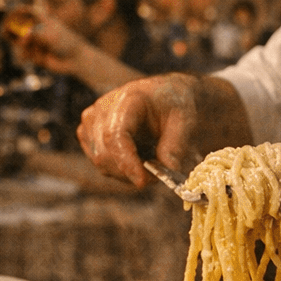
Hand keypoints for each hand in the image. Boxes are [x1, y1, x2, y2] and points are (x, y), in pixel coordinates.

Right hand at [16, 13, 88, 73]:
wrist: (74, 60)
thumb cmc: (65, 42)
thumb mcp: (49, 35)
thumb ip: (34, 35)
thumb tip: (22, 38)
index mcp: (41, 20)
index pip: (26, 11)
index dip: (17, 12)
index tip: (9, 14)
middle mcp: (36, 30)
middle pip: (17, 27)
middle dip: (9, 29)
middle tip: (3, 30)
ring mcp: (35, 42)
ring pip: (20, 43)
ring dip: (24, 47)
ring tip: (34, 51)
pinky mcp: (34, 54)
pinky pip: (25, 54)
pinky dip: (28, 56)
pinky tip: (38, 58)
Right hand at [76, 73, 251, 186]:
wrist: (178, 97)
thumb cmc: (184, 102)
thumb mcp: (188, 118)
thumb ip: (176, 143)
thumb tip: (168, 170)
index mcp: (128, 98)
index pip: (115, 136)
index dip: (126, 163)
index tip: (143, 183)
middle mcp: (104, 107)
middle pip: (103, 153)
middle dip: (128, 170)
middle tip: (154, 177)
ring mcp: (94, 120)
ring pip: (99, 160)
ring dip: (123, 169)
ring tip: (149, 163)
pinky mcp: (92, 132)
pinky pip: (98, 160)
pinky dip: (118, 167)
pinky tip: (137, 160)